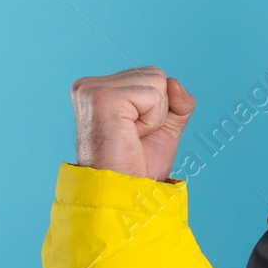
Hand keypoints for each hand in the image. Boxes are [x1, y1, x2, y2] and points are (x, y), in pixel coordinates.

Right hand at [71, 67, 195, 180]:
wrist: (124, 193)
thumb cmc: (138, 165)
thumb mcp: (165, 126)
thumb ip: (177, 101)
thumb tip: (174, 82)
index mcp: (98, 88)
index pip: (152, 76)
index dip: (158, 107)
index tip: (135, 132)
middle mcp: (90, 85)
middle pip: (156, 75)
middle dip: (158, 110)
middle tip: (134, 136)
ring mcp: (92, 90)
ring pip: (157, 82)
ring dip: (155, 116)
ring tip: (131, 136)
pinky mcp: (102, 98)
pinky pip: (153, 95)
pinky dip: (152, 120)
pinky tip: (130, 135)